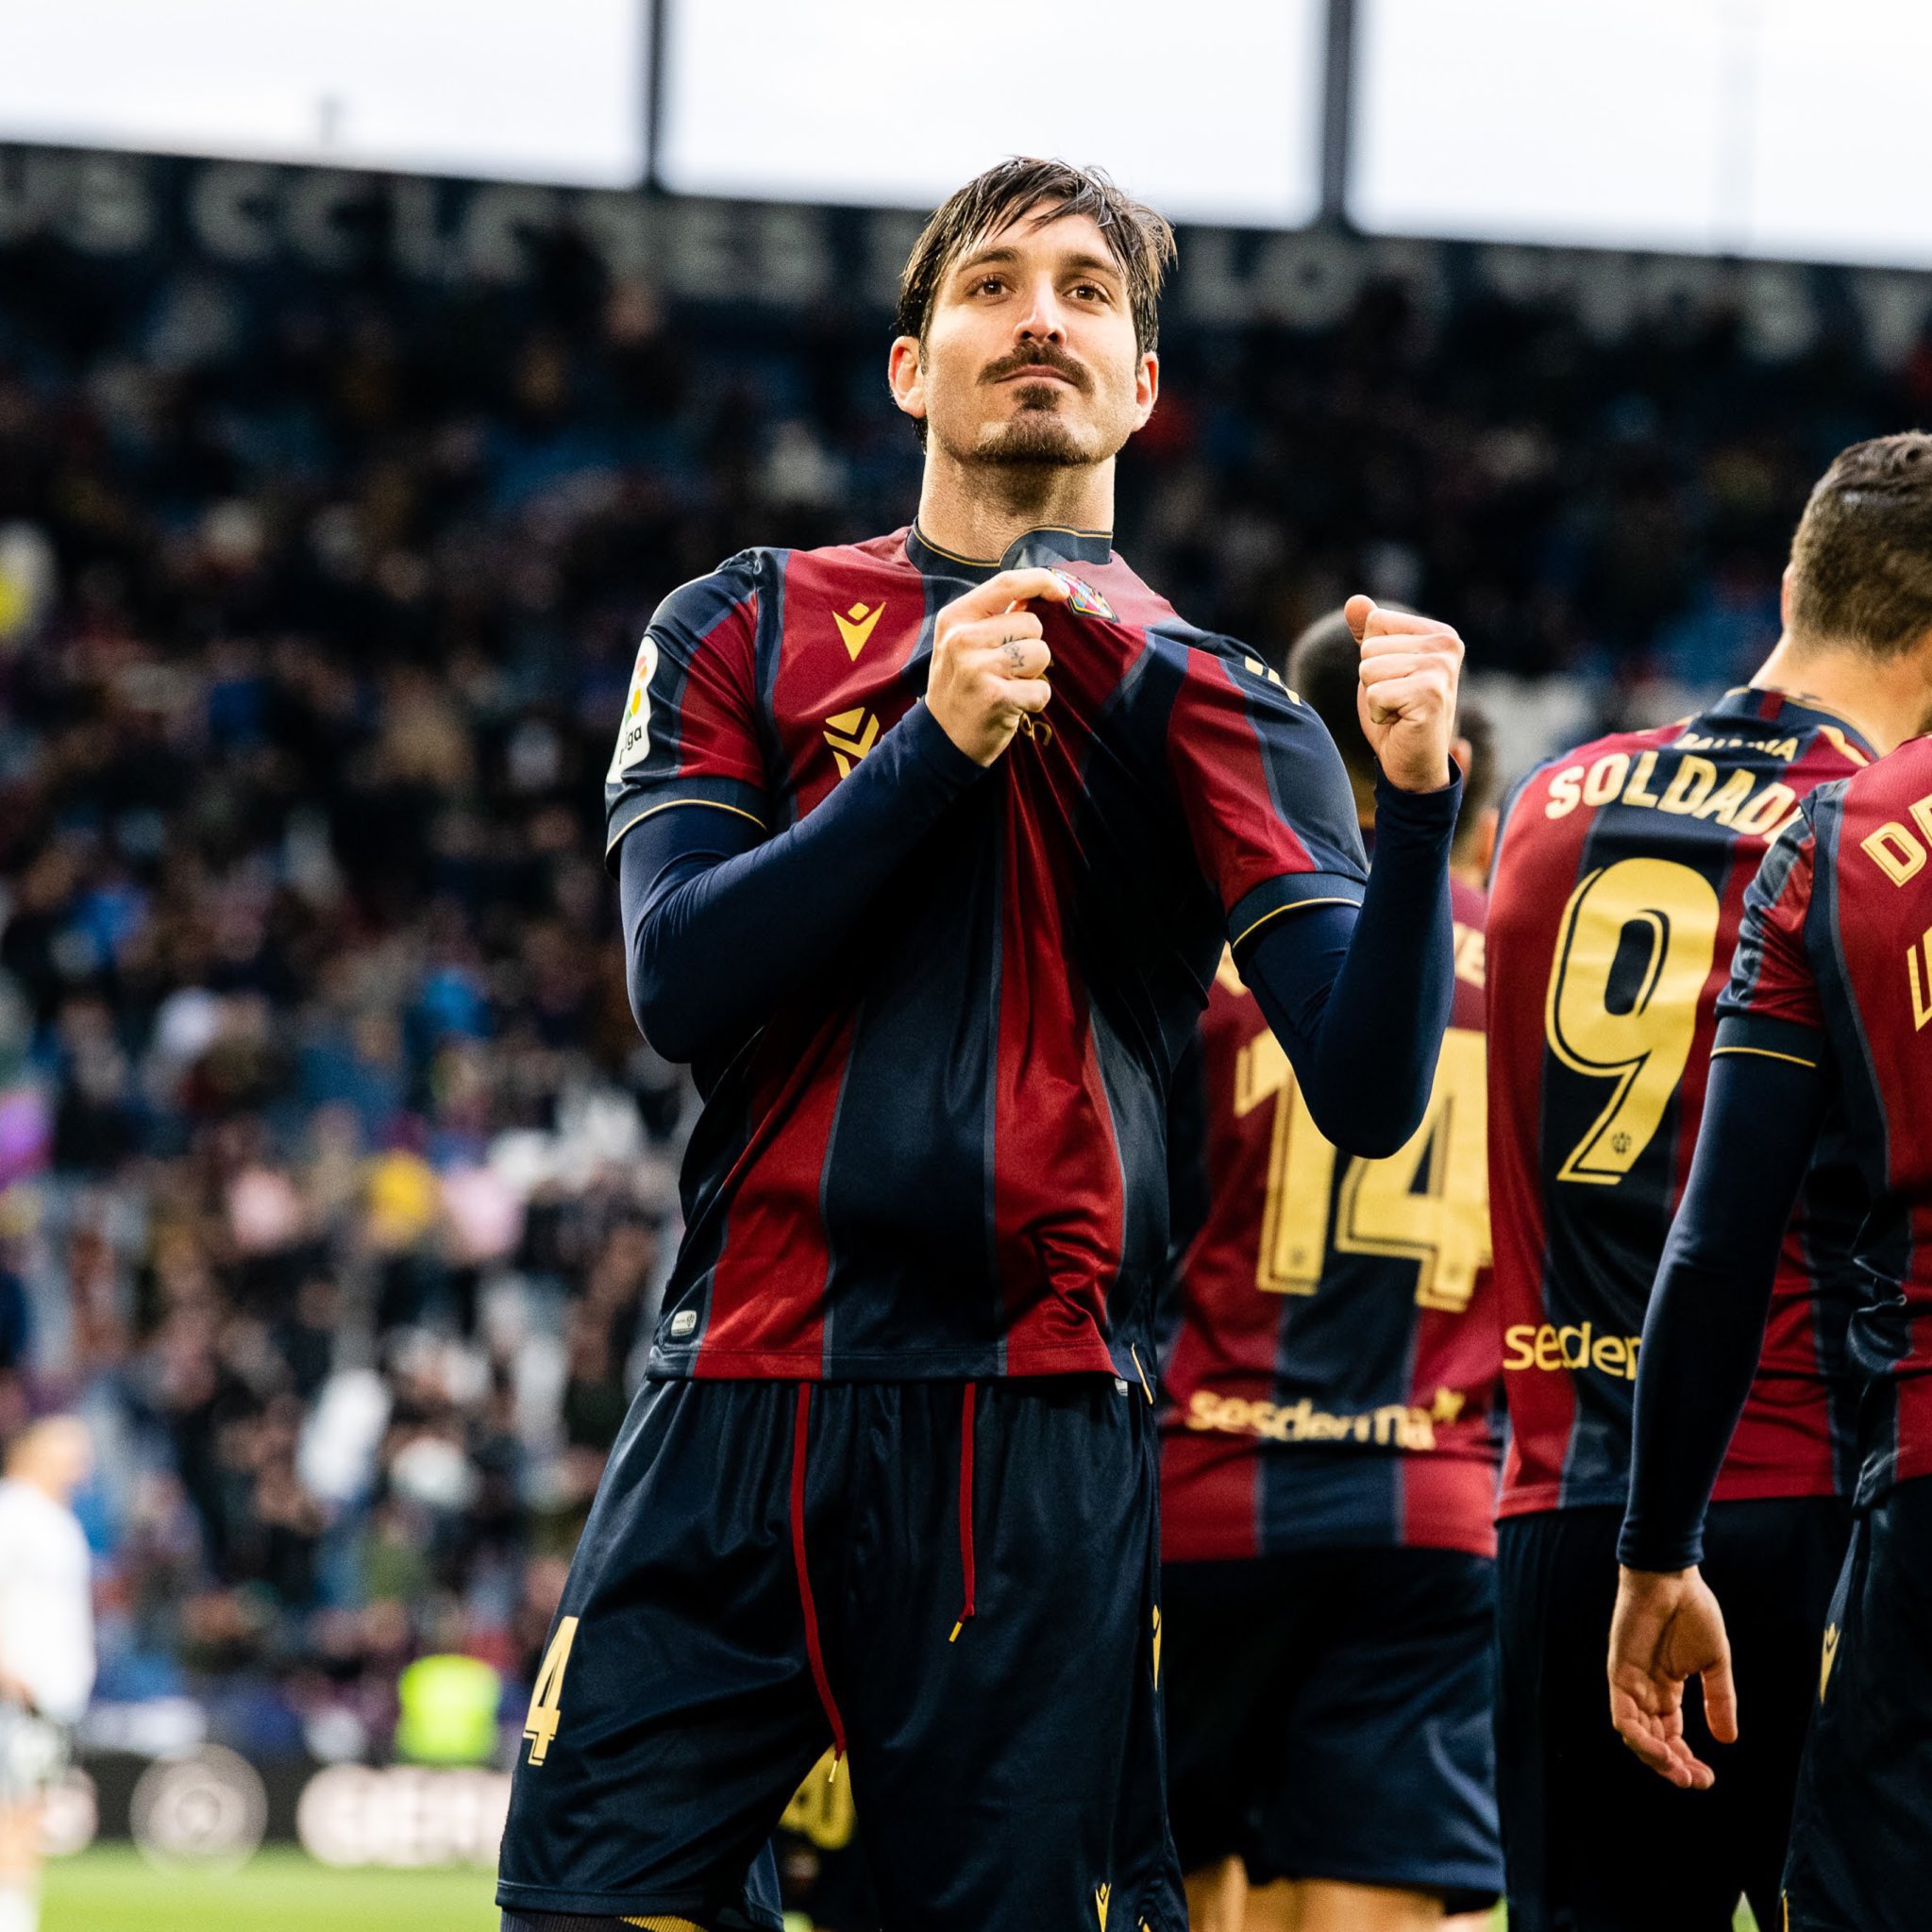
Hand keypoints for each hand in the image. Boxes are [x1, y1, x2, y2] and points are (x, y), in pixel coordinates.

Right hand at [926, 568, 1068, 765]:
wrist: (942, 739)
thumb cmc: (961, 685)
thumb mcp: (964, 642)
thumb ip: (996, 615)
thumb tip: (1039, 591)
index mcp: (955, 618)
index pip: (1006, 583)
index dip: (1041, 581)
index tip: (1062, 591)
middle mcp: (963, 639)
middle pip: (1032, 624)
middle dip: (1031, 646)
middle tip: (1006, 669)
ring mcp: (977, 668)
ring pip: (1041, 654)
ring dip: (1033, 673)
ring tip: (1008, 685)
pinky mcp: (996, 698)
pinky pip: (1042, 689)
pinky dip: (1035, 700)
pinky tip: (1012, 705)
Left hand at [1344, 595, 1462, 792]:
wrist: (1413, 763)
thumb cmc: (1396, 714)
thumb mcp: (1378, 666)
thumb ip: (1369, 633)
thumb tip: (1354, 601)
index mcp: (1439, 633)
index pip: (1377, 622)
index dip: (1374, 657)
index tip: (1396, 680)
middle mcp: (1447, 645)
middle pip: (1370, 647)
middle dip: (1372, 679)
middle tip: (1397, 701)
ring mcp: (1442, 669)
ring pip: (1369, 669)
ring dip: (1375, 697)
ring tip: (1399, 711)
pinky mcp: (1431, 695)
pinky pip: (1374, 693)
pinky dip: (1379, 714)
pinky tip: (1400, 722)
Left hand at [1607, 1564, 1736, 1789]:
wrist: (1671, 1577)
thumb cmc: (1693, 1610)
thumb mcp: (1713, 1663)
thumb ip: (1719, 1700)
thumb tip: (1728, 1741)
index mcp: (1667, 1688)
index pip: (1671, 1735)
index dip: (1687, 1759)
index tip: (1708, 1778)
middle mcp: (1646, 1690)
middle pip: (1654, 1740)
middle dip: (1673, 1766)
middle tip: (1696, 1782)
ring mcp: (1630, 1683)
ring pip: (1636, 1734)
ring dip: (1657, 1759)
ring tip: (1681, 1774)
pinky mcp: (1619, 1672)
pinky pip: (1623, 1715)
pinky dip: (1639, 1738)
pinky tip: (1661, 1751)